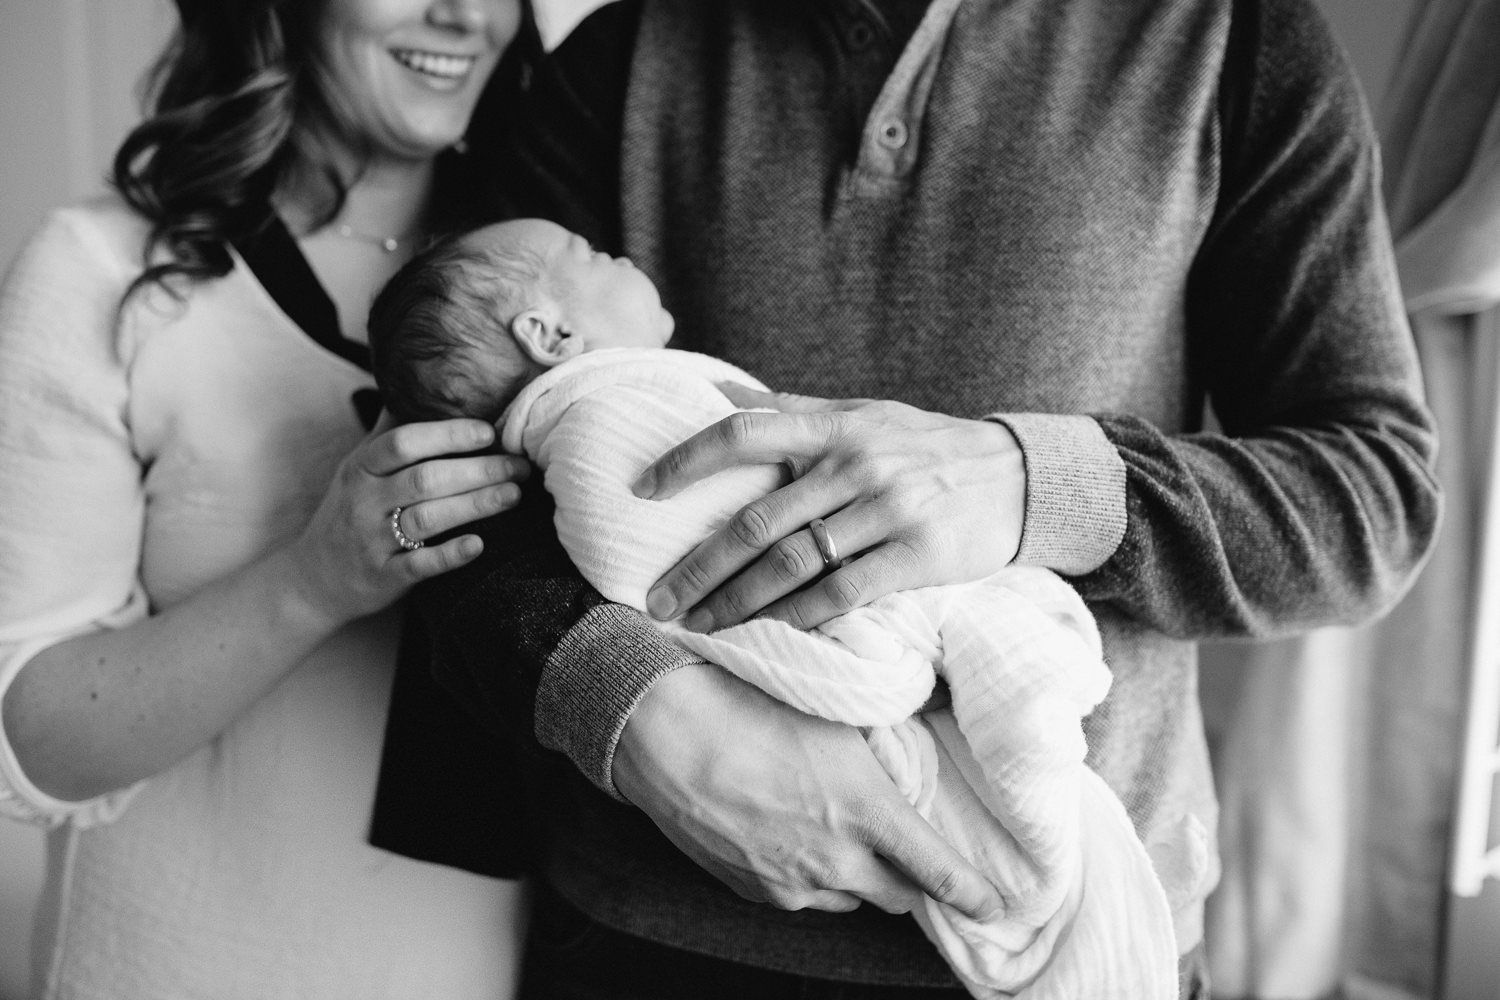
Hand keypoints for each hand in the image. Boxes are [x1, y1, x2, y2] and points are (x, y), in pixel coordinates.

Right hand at [291, 417, 528, 624]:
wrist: (313, 579)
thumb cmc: (350, 513)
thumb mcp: (358, 468)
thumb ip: (388, 431)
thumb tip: (417, 383)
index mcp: (362, 467)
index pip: (403, 443)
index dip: (448, 435)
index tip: (489, 432)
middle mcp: (364, 500)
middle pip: (425, 479)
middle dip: (478, 470)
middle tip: (519, 466)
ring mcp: (373, 540)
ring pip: (427, 519)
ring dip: (475, 505)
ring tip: (514, 495)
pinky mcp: (383, 577)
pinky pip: (419, 565)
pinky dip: (450, 555)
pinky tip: (478, 545)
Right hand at [613, 663, 1002, 917]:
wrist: (666, 731)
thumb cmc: (750, 705)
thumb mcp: (834, 714)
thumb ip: (881, 749)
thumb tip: (910, 756)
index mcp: (867, 809)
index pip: (938, 870)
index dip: (973, 895)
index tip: (995, 906)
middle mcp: (836, 858)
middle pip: (899, 896)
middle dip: (909, 876)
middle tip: (904, 846)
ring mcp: (792, 882)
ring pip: (848, 897)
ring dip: (855, 873)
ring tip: (831, 825)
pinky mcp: (754, 891)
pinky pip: (801, 896)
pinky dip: (808, 875)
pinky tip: (787, 831)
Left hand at [634, 386, 1024, 630]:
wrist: (1018, 476)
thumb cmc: (926, 447)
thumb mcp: (865, 413)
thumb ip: (794, 410)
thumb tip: (720, 393)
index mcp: (835, 426)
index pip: (744, 432)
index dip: (687, 460)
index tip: (642, 489)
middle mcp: (855, 464)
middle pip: (756, 521)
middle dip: (699, 566)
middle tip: (658, 600)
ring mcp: (887, 510)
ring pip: (792, 564)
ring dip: (737, 602)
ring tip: (698, 627)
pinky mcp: (917, 555)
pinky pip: (843, 594)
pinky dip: (798, 618)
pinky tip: (766, 636)